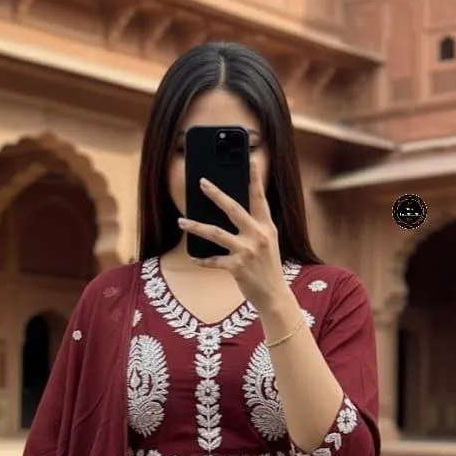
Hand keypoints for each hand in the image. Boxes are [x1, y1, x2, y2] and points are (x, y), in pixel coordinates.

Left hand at [177, 157, 290, 310]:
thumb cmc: (267, 267)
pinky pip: (213, 260)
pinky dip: (202, 259)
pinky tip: (193, 257)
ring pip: (215, 233)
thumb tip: (230, 212)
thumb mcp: (267, 242)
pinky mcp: (237, 267)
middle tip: (202, 182)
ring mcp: (247, 251)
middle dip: (216, 194)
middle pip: (233, 209)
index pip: (260, 198)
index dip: (255, 179)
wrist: (274, 294)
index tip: (250, 161)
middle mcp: (258, 235)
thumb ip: (254, 227)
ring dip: (195, 226)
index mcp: (266, 227)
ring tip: (181, 221)